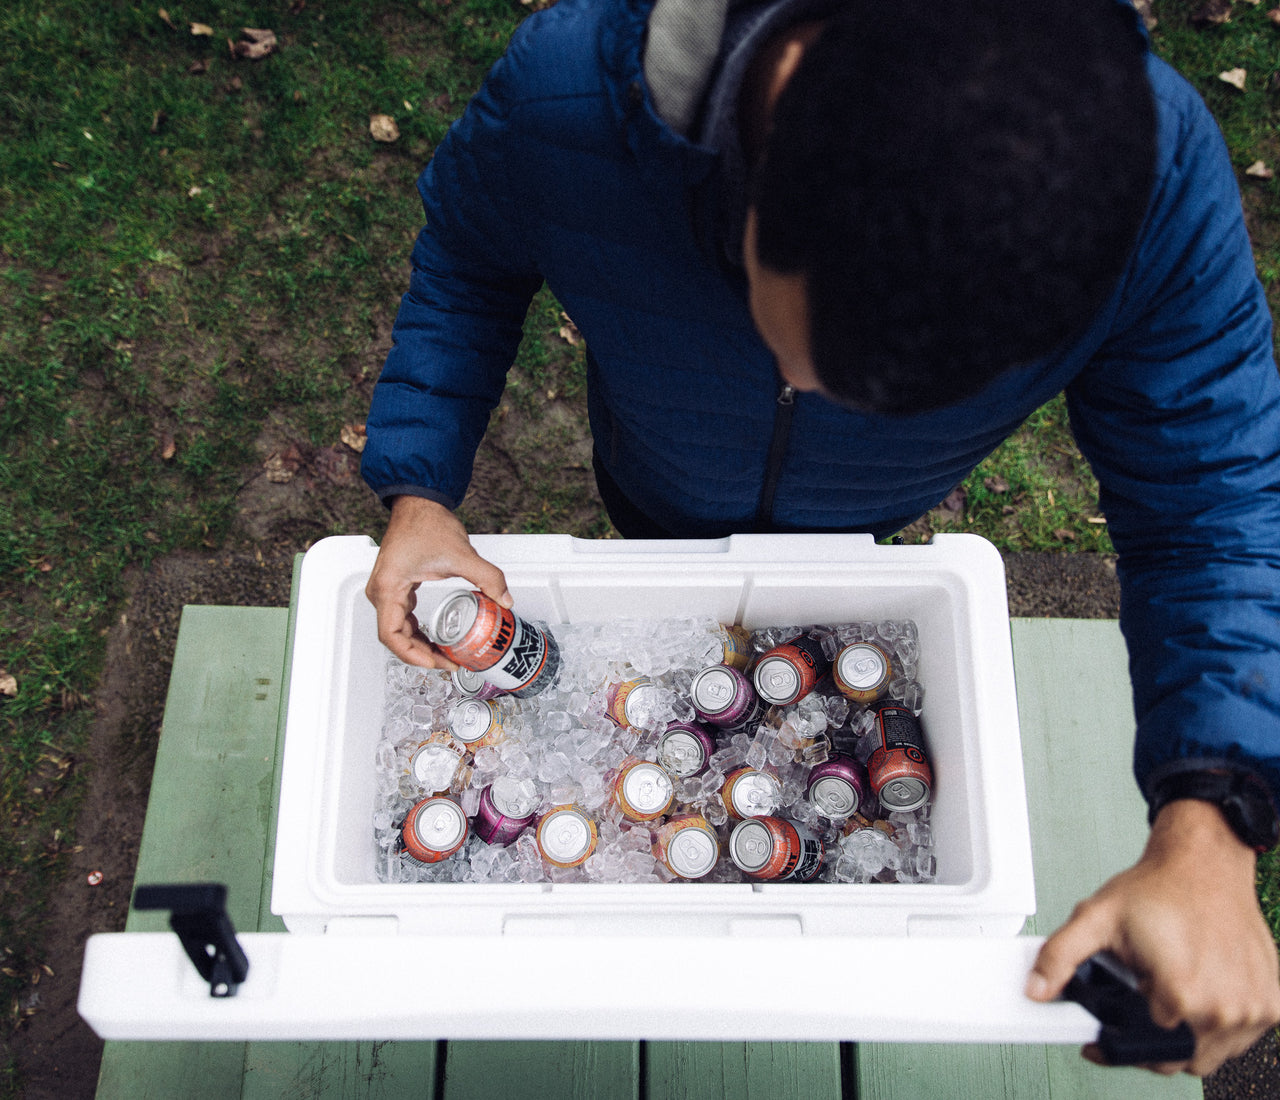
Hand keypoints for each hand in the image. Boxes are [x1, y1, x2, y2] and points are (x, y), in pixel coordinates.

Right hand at [365, 495, 511, 668]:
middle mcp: (381, 592)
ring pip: (397, 630)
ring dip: (419, 646)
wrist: (419, 502)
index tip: (437, 663)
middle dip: (421, 655)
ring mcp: (386, 590)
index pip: (392, 636)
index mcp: (388, 588)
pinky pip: (402, 618)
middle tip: (448, 663)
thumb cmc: (426, 522)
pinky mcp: (396, 586)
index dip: (414, 656)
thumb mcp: (460, 554)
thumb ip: (487, 577)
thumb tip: (505, 599)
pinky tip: (435, 640)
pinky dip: (417, 632)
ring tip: (445, 657)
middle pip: (395, 637)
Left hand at [1026, 798, 1279, 1074]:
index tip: (1108, 1032)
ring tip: (1168, 987)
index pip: (1145, 1050)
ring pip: (1211, 1053)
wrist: (1205, 863)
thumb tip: (1036, 990)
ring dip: (1185, 1032)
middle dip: (1153, 1036)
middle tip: (1140, 998)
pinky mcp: (1271, 1004)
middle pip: (1178, 1058)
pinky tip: (1199, 987)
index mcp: (1182, 994)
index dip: (1121, 1039)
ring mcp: (1253, 1009)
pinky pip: (1239, 1036)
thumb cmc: (1158, 887)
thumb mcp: (1095, 918)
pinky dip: (1216, 1023)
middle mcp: (1225, 1008)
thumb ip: (1059, 957)